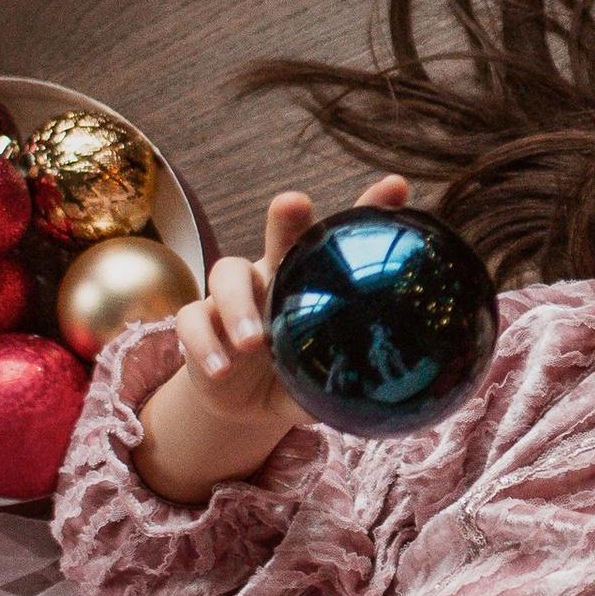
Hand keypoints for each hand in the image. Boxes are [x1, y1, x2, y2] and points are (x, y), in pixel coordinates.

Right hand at [132, 178, 410, 502]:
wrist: (245, 408)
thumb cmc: (296, 380)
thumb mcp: (328, 383)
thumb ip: (354, 382)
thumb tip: (401, 398)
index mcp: (311, 280)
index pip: (341, 240)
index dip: (368, 209)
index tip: (396, 187)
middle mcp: (271, 275)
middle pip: (279, 233)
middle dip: (287, 216)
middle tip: (295, 203)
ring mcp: (231, 297)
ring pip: (226, 274)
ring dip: (239, 305)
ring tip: (255, 343)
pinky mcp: (199, 323)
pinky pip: (192, 322)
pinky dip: (205, 345)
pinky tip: (222, 369)